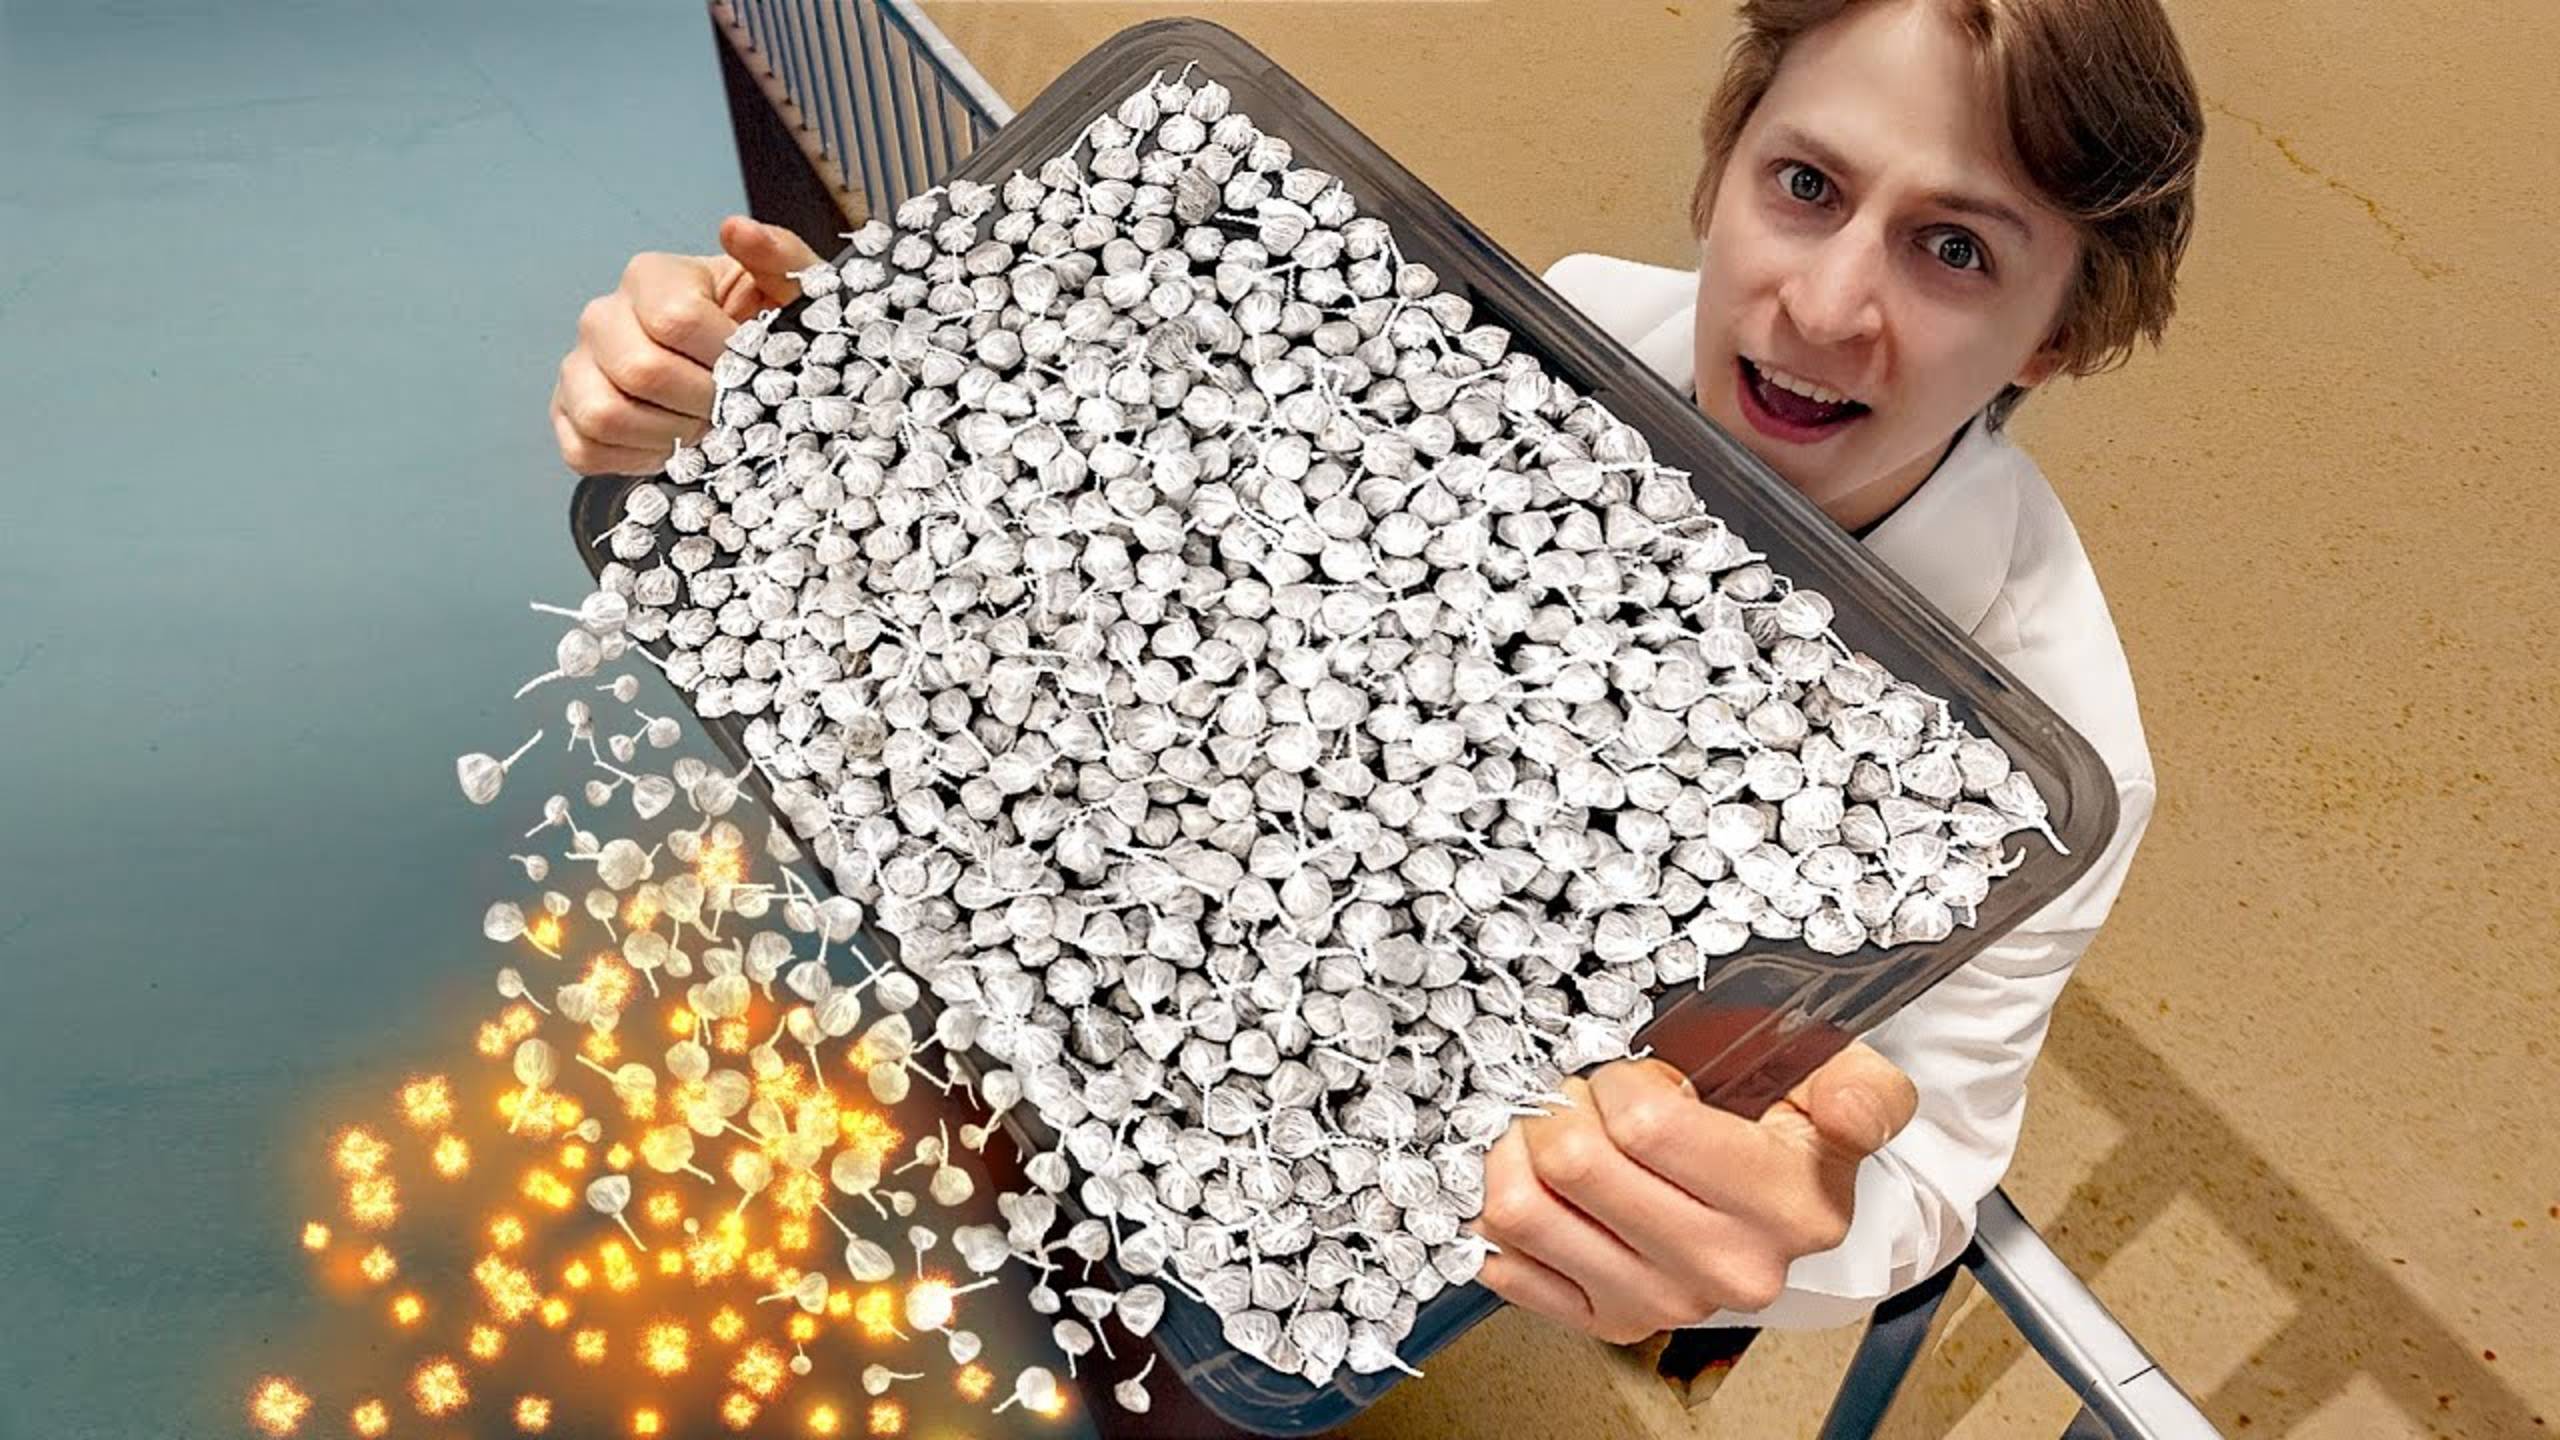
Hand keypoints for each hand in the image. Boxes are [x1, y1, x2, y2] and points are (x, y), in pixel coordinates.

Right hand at [550, 215, 822, 474]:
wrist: (733, 366)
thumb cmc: (762, 326)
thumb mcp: (790, 289)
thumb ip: (779, 256)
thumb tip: (737, 230)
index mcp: (650, 276)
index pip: (676, 319)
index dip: (724, 358)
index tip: (754, 371)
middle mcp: (602, 316)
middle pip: (641, 371)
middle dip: (701, 403)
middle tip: (732, 410)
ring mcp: (577, 367)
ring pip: (605, 414)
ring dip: (666, 436)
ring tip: (701, 428)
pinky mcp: (566, 415)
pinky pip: (585, 450)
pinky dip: (636, 460)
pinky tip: (670, 446)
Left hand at [1474, 1043, 1917, 1342]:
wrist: (1782, 1200)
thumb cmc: (1791, 1123)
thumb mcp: (1844, 1081)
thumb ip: (1863, 1091)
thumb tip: (1848, 1114)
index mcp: (1791, 1206)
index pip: (1645, 1124)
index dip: (1617, 1078)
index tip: (1633, 1074)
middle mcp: (1730, 1268)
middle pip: (1576, 1163)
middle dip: (1563, 1104)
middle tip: (1583, 1095)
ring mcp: (1665, 1304)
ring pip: (1526, 1211)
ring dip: (1519, 1151)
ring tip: (1551, 1130)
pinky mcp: (1610, 1323)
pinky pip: (1506, 1262)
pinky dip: (1500, 1209)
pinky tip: (1534, 1181)